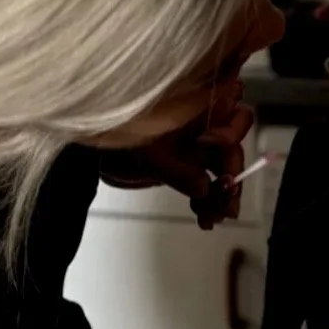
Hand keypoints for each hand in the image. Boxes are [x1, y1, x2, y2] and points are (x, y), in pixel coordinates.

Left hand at [98, 104, 255, 229]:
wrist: (96, 156)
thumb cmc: (118, 141)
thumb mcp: (147, 156)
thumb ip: (178, 170)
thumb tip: (205, 187)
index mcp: (196, 108)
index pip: (229, 111)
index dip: (232, 129)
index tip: (217, 148)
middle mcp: (203, 124)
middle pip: (232, 145)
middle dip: (232, 173)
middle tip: (226, 199)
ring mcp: (198, 146)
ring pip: (223, 168)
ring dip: (222, 195)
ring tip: (212, 218)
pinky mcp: (190, 166)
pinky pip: (209, 183)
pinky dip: (209, 202)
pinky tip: (204, 220)